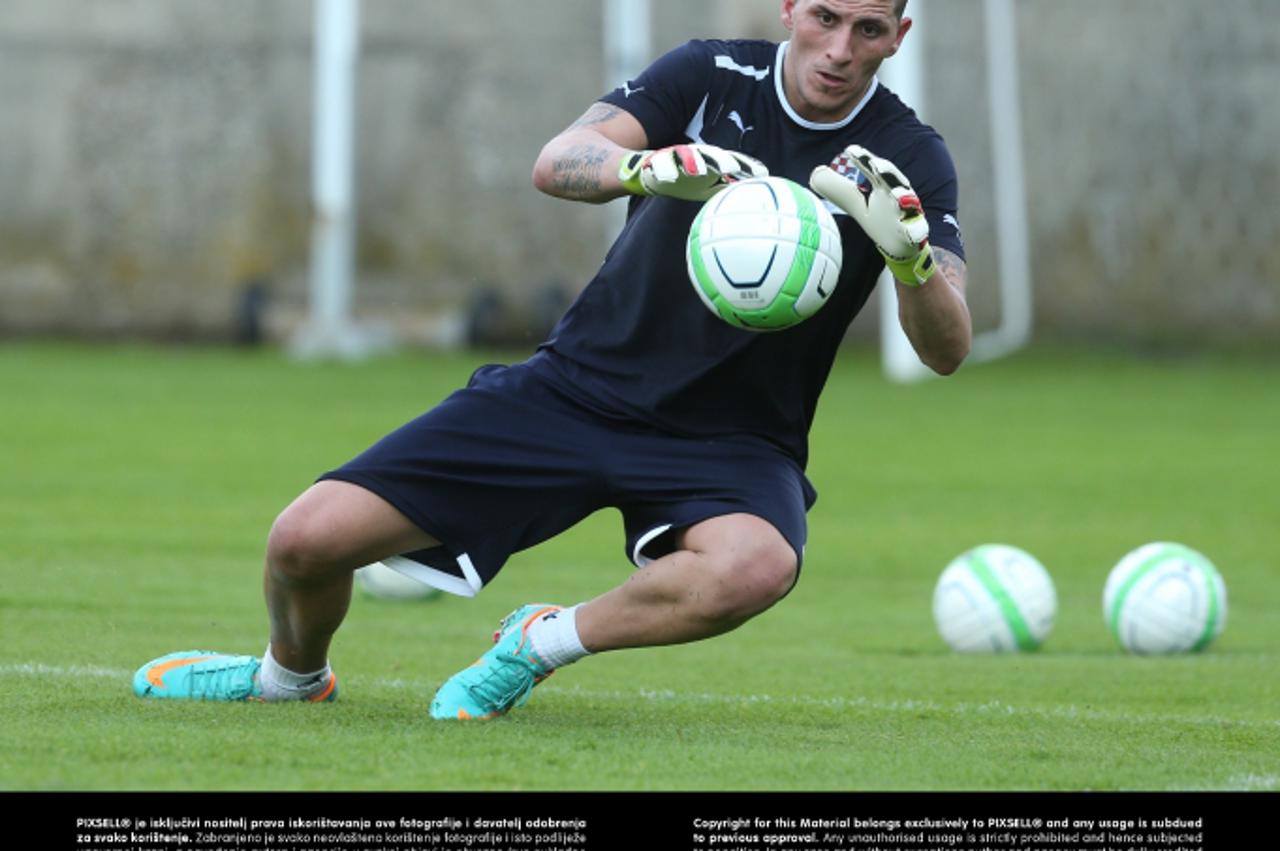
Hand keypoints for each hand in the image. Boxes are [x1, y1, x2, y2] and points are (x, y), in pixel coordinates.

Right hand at [618, 144, 767, 200]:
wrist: (630, 170)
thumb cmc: (670, 179)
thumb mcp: (699, 187)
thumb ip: (720, 190)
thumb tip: (747, 213)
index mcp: (704, 165)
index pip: (728, 163)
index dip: (744, 167)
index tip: (762, 174)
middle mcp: (689, 159)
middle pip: (709, 157)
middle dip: (721, 161)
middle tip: (731, 168)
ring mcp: (670, 159)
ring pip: (684, 158)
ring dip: (692, 162)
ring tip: (699, 170)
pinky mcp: (649, 163)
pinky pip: (656, 165)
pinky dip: (663, 170)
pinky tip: (668, 177)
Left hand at [810, 144, 934, 285]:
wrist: (902, 244)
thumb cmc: (881, 219)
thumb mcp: (857, 204)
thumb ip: (840, 189)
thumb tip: (815, 174)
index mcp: (884, 185)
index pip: (872, 169)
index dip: (862, 159)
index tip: (849, 150)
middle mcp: (898, 195)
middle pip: (894, 180)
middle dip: (887, 171)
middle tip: (876, 165)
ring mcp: (909, 213)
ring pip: (909, 203)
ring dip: (905, 199)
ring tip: (900, 196)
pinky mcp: (915, 232)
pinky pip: (916, 231)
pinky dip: (916, 230)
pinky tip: (914, 231)